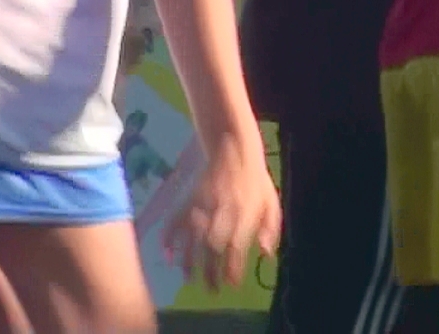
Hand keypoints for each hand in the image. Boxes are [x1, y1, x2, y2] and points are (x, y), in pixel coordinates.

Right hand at [164, 130, 280, 290]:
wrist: (233, 148)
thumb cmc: (255, 180)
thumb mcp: (271, 201)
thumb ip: (270, 228)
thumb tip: (265, 253)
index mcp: (243, 212)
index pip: (236, 245)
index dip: (233, 266)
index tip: (231, 284)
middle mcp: (221, 210)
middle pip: (212, 245)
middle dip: (210, 270)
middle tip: (211, 290)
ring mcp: (202, 205)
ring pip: (192, 236)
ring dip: (189, 259)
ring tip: (188, 278)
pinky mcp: (190, 199)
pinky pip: (176, 220)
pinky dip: (169, 237)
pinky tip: (167, 254)